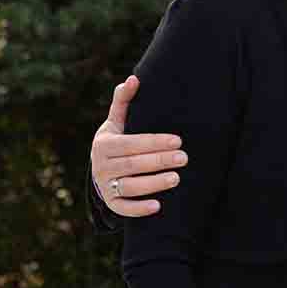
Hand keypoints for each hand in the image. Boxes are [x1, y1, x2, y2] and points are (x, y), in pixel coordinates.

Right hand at [92, 75, 186, 217]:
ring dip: (153, 184)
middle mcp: (102, 166)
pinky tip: (158, 206)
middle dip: (159, 161)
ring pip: (129, 186)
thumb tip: (133, 78)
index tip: (178, 140)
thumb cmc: (118, 140)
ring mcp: (105, 186)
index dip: (154, 142)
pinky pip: (123, 208)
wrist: (102, 168)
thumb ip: (124, 101)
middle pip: (132, 165)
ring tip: (176, 178)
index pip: (131, 143)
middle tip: (184, 158)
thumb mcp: (117, 121)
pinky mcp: (111, 203)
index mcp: (105, 144)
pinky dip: (138, 209)